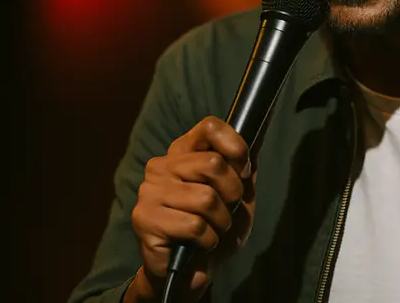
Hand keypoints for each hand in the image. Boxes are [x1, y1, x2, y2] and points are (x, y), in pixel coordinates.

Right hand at [127, 116, 255, 301]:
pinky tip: (200, 244)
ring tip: (213, 230)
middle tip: (227, 211)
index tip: (243, 171)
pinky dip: (209, 240)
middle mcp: (161, 166)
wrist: (189, 272)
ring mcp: (149, 192)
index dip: (236, 148)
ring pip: (206, 198)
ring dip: (221, 222)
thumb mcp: (238, 195)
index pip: (210, 127)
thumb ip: (243, 168)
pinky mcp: (145, 220)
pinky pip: (195, 226)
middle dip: (232, 193)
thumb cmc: (214, 228)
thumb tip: (254, 138)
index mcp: (183, 152)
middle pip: (213, 163)